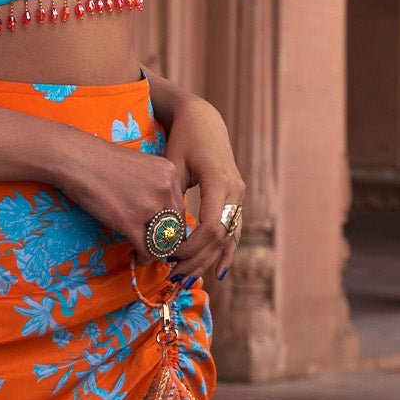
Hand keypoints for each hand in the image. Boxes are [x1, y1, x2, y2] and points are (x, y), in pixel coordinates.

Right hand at [59, 138, 188, 266]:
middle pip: (176, 224)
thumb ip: (154, 185)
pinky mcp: (130, 222)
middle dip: (167, 239)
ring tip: (146, 253)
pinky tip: (136, 256)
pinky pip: (146, 248)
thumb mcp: (141, 167)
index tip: (162, 230)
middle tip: (156, 245)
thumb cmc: (103, 161)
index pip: (180, 206)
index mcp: (169, 172)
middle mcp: (165, 188)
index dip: (172, 222)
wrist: (79, 160)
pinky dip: (143, 257)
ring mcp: (149, 206)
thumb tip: (158, 211)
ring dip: (156, 251)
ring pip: (164, 239)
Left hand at [164, 96, 245, 283]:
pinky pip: (234, 230)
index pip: (210, 226)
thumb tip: (161, 232)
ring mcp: (239, 195)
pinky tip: (218, 270)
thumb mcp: (172, 165)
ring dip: (208, 259)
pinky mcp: (237, 198)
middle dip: (197, 259)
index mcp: (219, 182)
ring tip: (187, 278)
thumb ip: (171, 197)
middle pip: (220, 237)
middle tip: (174, 275)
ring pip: (228, 237)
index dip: (191, 247)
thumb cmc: (183, 140)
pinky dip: (226, 251)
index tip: (169, 256)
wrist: (204, 121)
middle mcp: (235, 191)